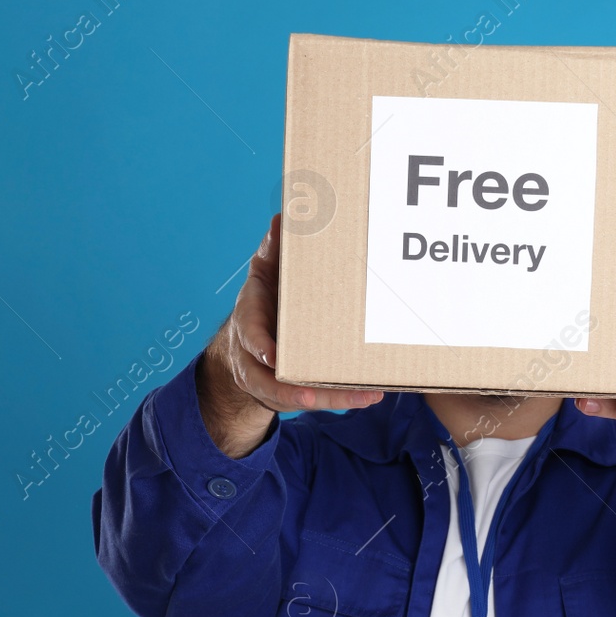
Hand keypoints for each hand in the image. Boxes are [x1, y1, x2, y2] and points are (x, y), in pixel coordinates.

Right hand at [198, 215, 383, 457]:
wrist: (248, 342)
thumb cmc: (264, 302)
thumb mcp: (265, 273)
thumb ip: (274, 251)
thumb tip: (284, 218)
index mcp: (249, 321)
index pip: (249, 335)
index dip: (259, 346)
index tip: (272, 356)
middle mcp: (256, 355)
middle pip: (270, 379)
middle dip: (294, 390)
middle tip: (316, 396)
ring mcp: (272, 377)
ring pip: (296, 395)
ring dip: (329, 398)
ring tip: (363, 396)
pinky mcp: (293, 390)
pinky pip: (315, 398)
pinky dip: (340, 398)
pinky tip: (367, 396)